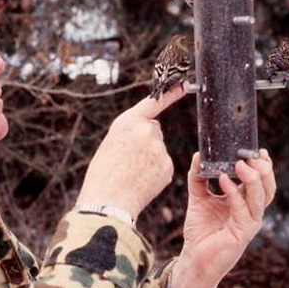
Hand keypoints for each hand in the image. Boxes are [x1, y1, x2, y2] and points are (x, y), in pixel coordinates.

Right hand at [76, 85, 185, 218]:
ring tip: (131, 174)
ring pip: (158, 151)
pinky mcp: (168, 166)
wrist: (107, 202)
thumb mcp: (111, 144)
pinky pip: (163, 167)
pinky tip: (141, 182)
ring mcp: (160, 148)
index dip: (171, 94)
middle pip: (154, 131)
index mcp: (128, 121)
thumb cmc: (103, 175)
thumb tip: (154, 129)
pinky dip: (155, 174)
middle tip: (127, 161)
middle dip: (145, 142)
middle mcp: (147, 130)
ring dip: (149, 160)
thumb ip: (132, 132)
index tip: (185, 85)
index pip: (153, 103)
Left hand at [170, 150, 275, 287]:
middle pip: (268, 188)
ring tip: (240, 163)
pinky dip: (234, 193)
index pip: (261, 181)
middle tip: (251, 154)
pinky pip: (242, 210)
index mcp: (245, 202)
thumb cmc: (200, 231)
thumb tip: (198, 155)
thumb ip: (198, 178)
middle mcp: (251, 212)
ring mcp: (249, 223)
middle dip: (263, 170)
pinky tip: (224, 179)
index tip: (257, 149)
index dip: (263, 166)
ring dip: (252, 179)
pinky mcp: (242, 234)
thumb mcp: (198, 198)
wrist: (194, 259)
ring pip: (261, 198)